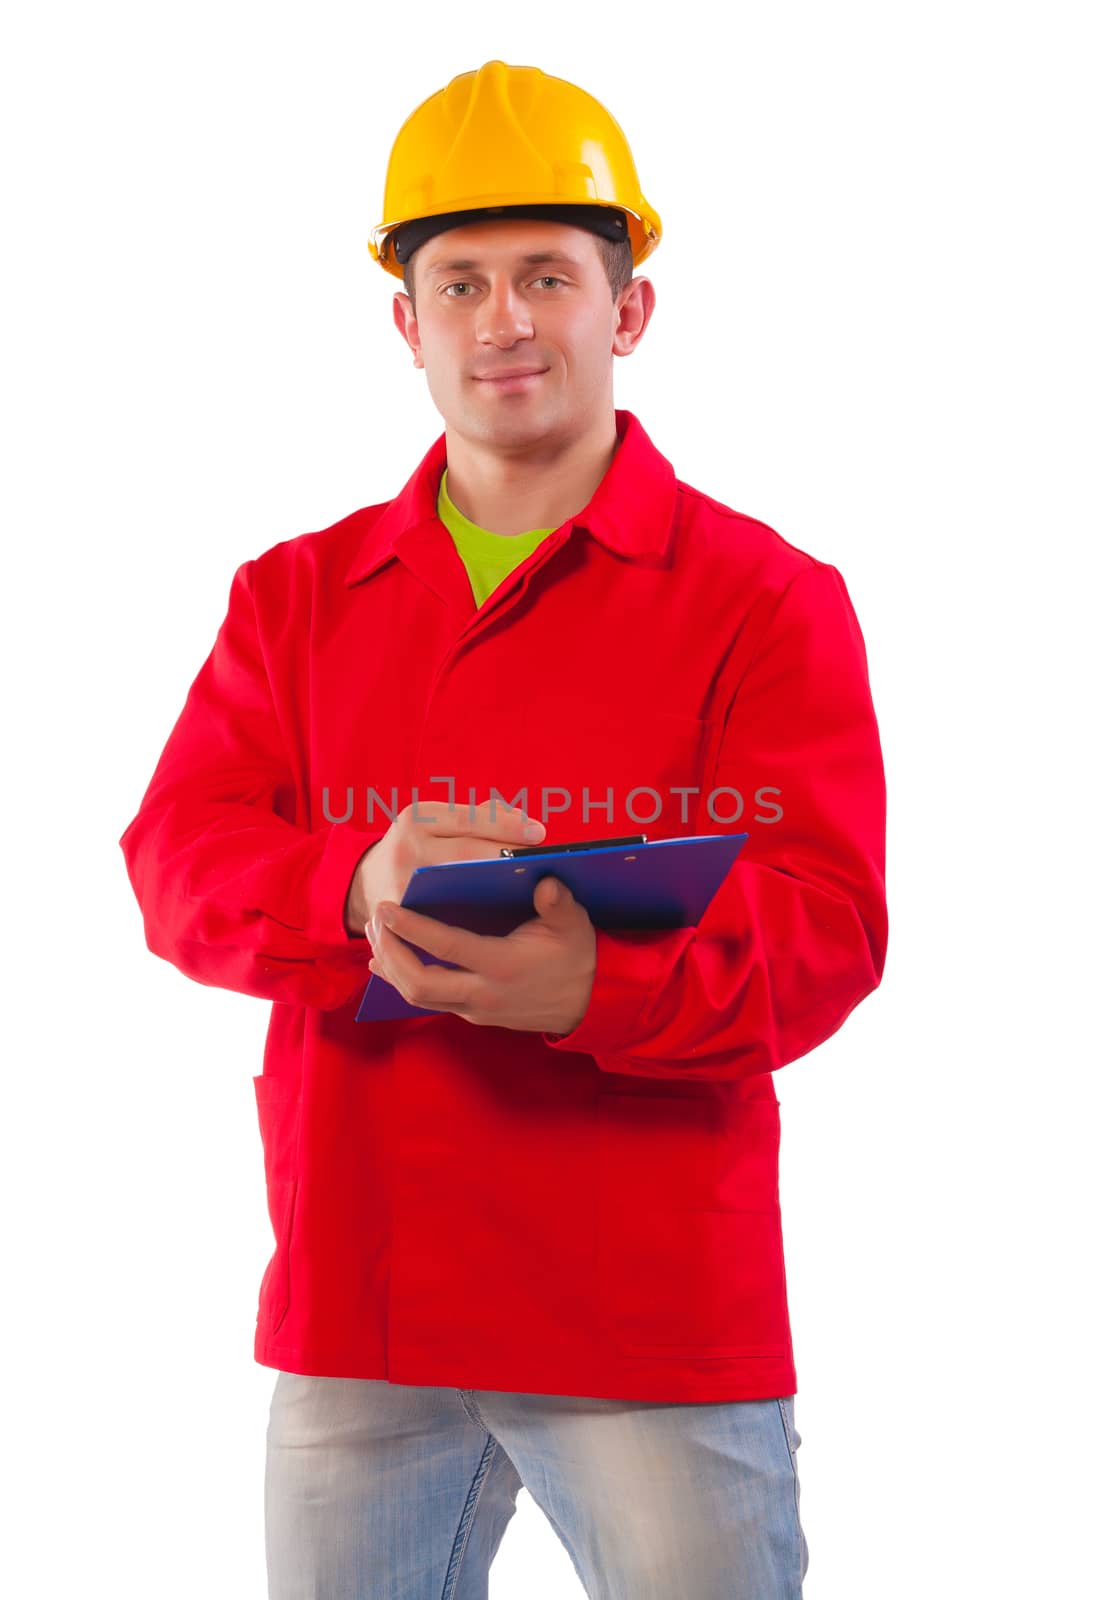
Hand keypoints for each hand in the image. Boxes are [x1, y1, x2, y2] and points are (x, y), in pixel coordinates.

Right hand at [343, 800, 545, 937]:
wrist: (366, 883)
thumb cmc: (419, 846)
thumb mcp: (437, 821)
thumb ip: (479, 816)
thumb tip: (521, 822)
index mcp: (416, 818)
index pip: (468, 818)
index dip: (506, 825)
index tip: (540, 833)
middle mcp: (406, 849)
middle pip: (467, 853)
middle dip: (507, 857)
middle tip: (542, 863)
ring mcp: (402, 886)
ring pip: (458, 889)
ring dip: (496, 889)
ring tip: (528, 887)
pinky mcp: (403, 920)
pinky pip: (444, 921)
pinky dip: (477, 917)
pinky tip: (506, 918)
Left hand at [366, 874, 596, 1033]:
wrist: (589, 1003)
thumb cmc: (578, 957)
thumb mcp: (574, 925)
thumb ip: (558, 903)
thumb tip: (545, 883)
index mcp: (504, 965)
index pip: (447, 948)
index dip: (413, 929)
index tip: (387, 909)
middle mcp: (484, 992)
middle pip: (418, 983)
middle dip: (390, 952)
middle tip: (375, 921)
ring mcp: (476, 1008)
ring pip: (417, 996)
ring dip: (391, 967)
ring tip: (376, 935)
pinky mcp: (474, 1013)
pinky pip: (429, 1000)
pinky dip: (403, 979)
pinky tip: (388, 961)